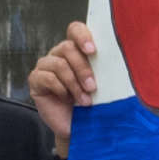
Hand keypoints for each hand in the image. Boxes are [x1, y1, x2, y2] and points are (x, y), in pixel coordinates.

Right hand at [29, 25, 98, 143]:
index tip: (92, 51)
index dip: (82, 36)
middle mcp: (59, 54)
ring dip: (74, 84)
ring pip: (59, 64)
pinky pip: (47, 77)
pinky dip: (61, 89)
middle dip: (82, 68)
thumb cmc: (93, 105)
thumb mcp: (103, 84)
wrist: (78, 128)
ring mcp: (45, 66)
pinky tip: (67, 100)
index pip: (75, 30)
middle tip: (92, 87)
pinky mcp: (35, 80)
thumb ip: (106, 69)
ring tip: (85, 101)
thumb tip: (123, 59)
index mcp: (77, 50)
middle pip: (68, 47)